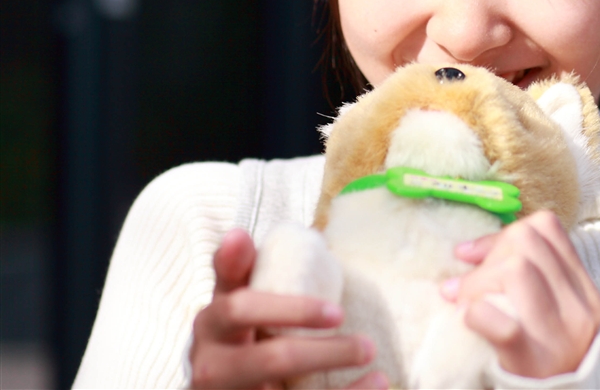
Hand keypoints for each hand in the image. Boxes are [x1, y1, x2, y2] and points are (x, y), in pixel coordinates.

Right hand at [190, 228, 386, 389]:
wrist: (216, 385)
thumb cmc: (229, 338)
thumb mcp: (227, 304)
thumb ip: (234, 271)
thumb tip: (238, 234)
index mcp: (211, 329)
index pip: (241, 310)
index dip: (291, 309)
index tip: (338, 312)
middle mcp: (213, 369)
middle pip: (272, 360)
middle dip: (324, 352)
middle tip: (368, 346)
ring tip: (381, 376)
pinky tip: (374, 387)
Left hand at [442, 211, 599, 377]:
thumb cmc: (545, 360)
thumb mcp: (556, 315)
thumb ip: (536, 280)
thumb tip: (475, 250)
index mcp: (584, 292)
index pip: (548, 228)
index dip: (505, 231)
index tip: (476, 254)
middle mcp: (578, 308)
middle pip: (527, 240)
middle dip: (488, 253)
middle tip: (467, 282)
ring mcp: (557, 334)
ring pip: (516, 268)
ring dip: (478, 280)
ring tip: (463, 301)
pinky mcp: (530, 359)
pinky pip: (500, 320)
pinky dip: (476, 313)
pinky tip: (468, 319)